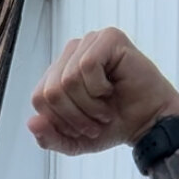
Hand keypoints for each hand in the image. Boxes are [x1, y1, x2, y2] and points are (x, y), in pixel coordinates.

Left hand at [28, 28, 178, 156]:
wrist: (148, 123)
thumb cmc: (113, 125)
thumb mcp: (74, 141)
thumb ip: (49, 138)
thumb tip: (30, 122)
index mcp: (59, 72)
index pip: (39, 97)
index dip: (59, 121)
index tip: (82, 128)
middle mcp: (72, 53)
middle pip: (50, 91)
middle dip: (73, 116)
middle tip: (96, 121)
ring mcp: (90, 42)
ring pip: (68, 80)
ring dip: (89, 105)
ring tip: (105, 109)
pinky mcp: (108, 38)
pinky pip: (87, 66)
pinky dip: (99, 89)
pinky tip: (112, 90)